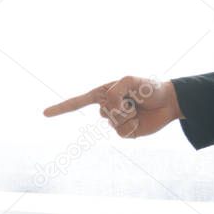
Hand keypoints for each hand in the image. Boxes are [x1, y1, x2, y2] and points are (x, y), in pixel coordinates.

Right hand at [42, 76, 183, 138]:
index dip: (61, 108)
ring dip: (128, 115)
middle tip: (134, 100)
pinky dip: (132, 126)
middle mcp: (107, 107)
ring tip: (138, 108)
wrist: (168, 103)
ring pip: (113, 123)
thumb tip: (107, 110)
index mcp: (104, 94)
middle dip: (121, 105)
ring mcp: (115, 121)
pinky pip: (122, 133)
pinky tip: (139, 120)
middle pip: (104, 112)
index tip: (44, 114)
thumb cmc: (149, 88)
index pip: (78, 101)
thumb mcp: (130, 80)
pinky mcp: (125, 132)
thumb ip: (114, 92)